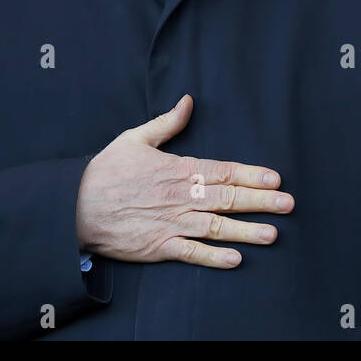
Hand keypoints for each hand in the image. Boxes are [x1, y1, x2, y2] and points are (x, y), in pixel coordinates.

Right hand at [75, 95, 291, 267]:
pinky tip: (236, 259)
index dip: (252, 175)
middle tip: (288, 204)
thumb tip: (188, 101)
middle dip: (261, 201)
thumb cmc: (105, 172)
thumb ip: (166, 122)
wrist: (73, 207)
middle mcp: (180, 197)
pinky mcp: (158, 247)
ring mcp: (171, 223)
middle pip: (228, 198)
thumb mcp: (134, 139)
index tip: (275, 179)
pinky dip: (214, 257)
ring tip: (272, 234)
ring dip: (246, 231)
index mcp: (178, 170)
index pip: (224, 171)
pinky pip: (191, 252)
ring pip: (216, 227)